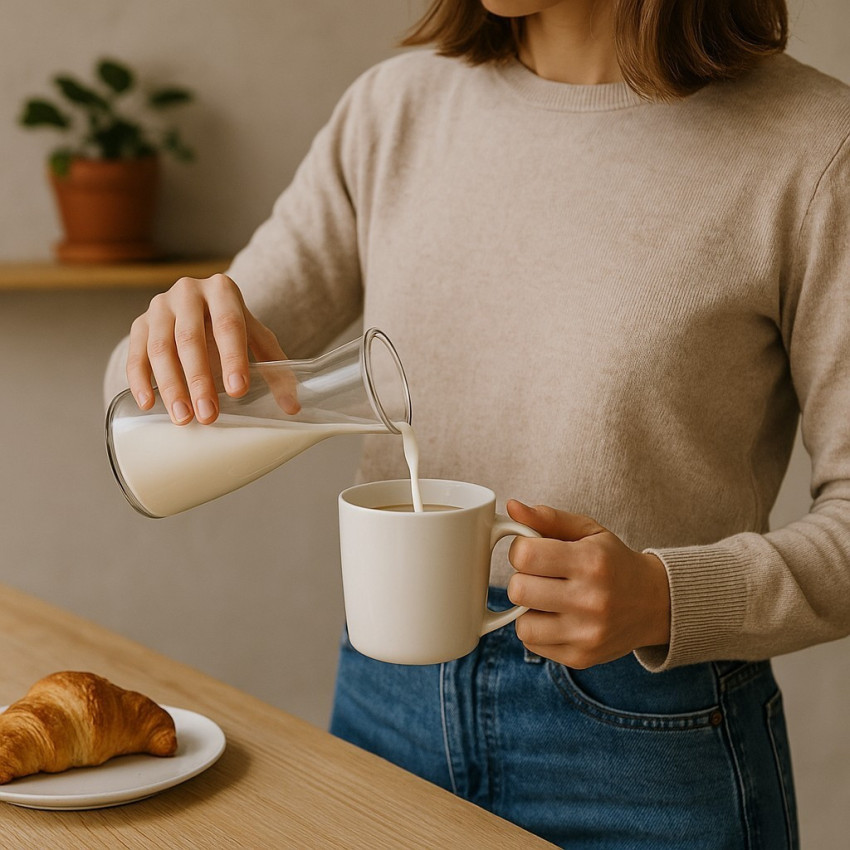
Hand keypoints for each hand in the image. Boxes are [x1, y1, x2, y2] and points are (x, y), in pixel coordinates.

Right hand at [127, 274, 290, 424]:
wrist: (199, 307)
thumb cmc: (232, 326)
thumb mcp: (257, 339)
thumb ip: (276, 368)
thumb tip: (293, 407)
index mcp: (222, 290)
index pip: (229, 325)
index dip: (233, 358)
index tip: (237, 390)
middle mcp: (187, 292)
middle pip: (190, 338)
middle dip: (199, 380)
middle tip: (209, 415)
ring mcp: (159, 306)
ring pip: (160, 348)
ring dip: (171, 386)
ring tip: (184, 418)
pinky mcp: (139, 323)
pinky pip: (135, 353)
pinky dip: (140, 380)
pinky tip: (148, 404)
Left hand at [506, 500, 669, 667]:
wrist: (655, 604)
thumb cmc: (613, 562)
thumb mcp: (588, 531)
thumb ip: (548, 518)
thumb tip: (512, 506)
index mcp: (591, 561)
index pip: (524, 555)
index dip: (521, 550)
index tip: (534, 552)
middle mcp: (591, 600)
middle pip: (518, 590)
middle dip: (523, 579)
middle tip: (540, 576)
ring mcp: (587, 633)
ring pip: (521, 625)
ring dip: (527, 610)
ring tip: (547, 600)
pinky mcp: (581, 657)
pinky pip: (533, 645)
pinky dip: (538, 630)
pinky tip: (557, 618)